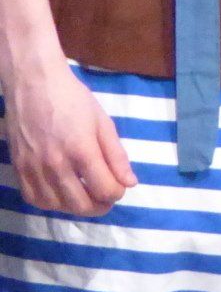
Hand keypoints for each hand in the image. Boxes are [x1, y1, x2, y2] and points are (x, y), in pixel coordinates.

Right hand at [3, 60, 136, 216]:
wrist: (34, 84)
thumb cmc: (73, 99)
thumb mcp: (103, 122)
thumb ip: (116, 155)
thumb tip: (130, 183)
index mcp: (82, 150)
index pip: (105, 189)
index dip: (118, 193)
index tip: (121, 187)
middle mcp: (56, 164)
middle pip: (80, 204)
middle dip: (100, 206)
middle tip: (106, 198)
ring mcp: (34, 168)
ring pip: (56, 206)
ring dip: (75, 207)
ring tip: (86, 196)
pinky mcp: (18, 168)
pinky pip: (33, 199)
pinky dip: (50, 203)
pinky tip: (61, 194)